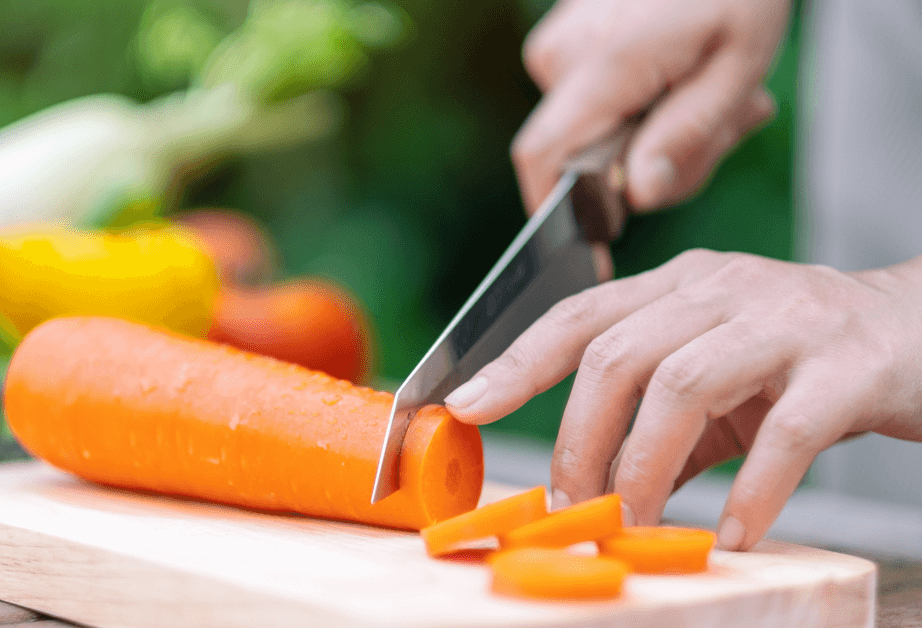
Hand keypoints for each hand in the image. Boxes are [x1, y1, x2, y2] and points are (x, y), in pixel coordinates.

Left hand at [444, 250, 921, 549]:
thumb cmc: (806, 360)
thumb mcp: (720, 375)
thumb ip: (657, 417)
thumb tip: (588, 481)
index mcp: (681, 286)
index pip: (580, 314)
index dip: (516, 360)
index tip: (463, 405)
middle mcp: (724, 289)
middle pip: (618, 354)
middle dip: (579, 439)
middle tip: (574, 504)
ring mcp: (787, 320)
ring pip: (684, 385)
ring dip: (645, 467)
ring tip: (638, 522)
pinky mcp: (849, 366)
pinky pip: (784, 433)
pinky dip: (750, 490)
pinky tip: (734, 531)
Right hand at [515, 0, 789, 212]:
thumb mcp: (739, 65)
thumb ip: (687, 136)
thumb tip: (638, 196)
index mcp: (603, 64)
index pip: (542, 158)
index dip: (560, 216)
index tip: (598, 252)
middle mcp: (562, 57)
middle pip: (587, 160)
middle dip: (658, 164)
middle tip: (731, 124)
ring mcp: (560, 47)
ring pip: (598, 136)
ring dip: (664, 134)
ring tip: (717, 89)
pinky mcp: (568, 44)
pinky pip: (599, 105)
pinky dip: (650, 107)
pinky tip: (689, 74)